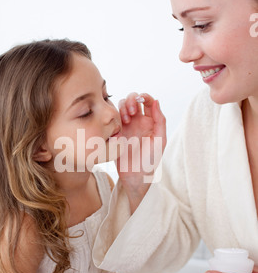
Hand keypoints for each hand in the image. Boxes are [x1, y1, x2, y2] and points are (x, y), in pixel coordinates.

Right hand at [116, 92, 165, 209]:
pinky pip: (112, 117)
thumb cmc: (150, 161)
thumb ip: (160, 120)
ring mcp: (126, 126)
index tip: (140, 100)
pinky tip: (118, 127)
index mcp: (151, 121)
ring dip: (122, 108)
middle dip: (131, 100)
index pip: (147, 101)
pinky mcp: (115, 131)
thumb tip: (156, 101)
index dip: (144, 96)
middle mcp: (138, 121)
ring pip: (122, 106)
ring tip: (125, 121)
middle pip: (133, 99)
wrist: (134, 176)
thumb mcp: (159, 140)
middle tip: (131, 113)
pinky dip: (113, 116)